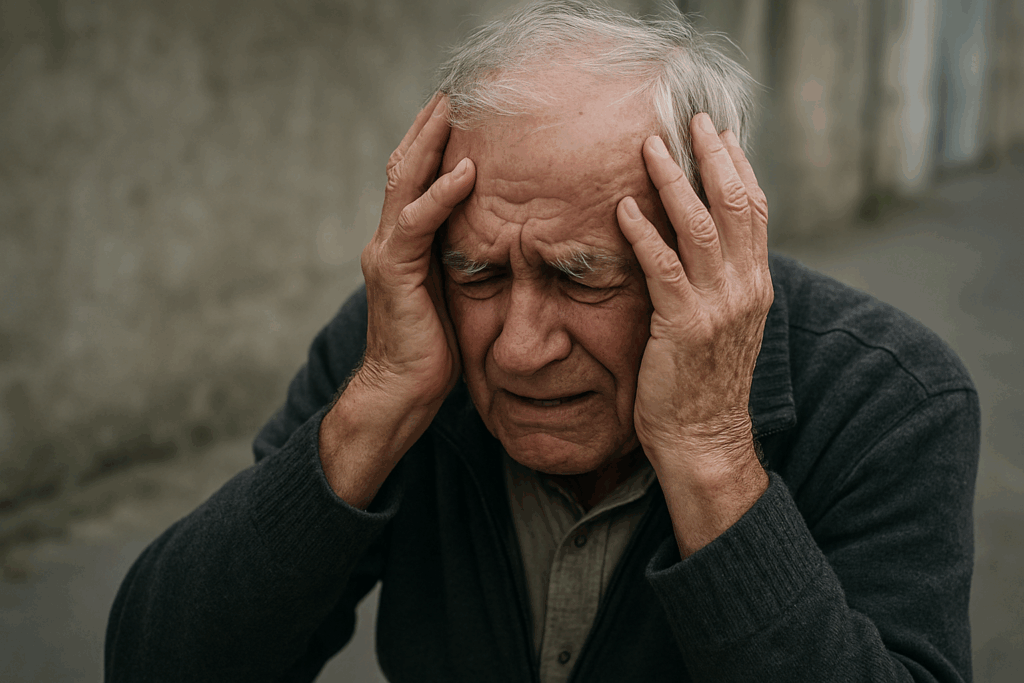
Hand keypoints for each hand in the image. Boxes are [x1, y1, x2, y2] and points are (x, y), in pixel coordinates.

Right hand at [319, 94, 474, 507]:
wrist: (400, 392)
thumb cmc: (432, 350)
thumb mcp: (450, 294)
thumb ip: (459, 260)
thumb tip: (495, 240)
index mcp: (403, 242)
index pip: (416, 177)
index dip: (434, 141)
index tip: (460, 108)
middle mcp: (389, 239)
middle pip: (406, 165)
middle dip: (431, 126)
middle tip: (456, 88)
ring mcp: (388, 254)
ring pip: (406, 182)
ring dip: (432, 141)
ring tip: (455, 106)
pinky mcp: (396, 274)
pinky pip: (417, 225)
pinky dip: (440, 195)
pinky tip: (466, 170)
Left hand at [616, 112, 771, 553]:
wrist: (705, 440)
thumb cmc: (705, 385)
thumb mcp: (724, 327)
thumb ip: (717, 284)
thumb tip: (699, 248)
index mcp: (756, 285)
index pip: (755, 211)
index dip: (738, 167)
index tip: (720, 134)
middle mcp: (745, 288)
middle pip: (736, 204)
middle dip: (714, 157)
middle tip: (691, 120)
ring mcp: (717, 306)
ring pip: (700, 226)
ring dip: (675, 182)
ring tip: (652, 147)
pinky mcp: (683, 326)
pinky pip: (663, 267)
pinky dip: (644, 234)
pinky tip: (624, 209)